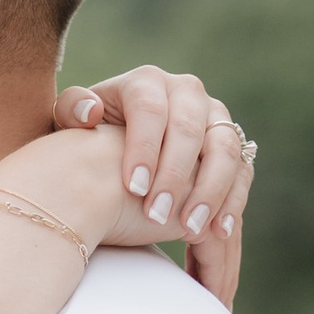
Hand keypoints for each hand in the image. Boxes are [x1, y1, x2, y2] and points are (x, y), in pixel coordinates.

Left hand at [58, 63, 253, 307]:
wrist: (119, 141)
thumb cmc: (91, 133)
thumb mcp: (71, 120)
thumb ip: (71, 110)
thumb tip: (89, 111)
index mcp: (146, 83)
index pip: (149, 109)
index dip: (144, 147)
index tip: (133, 188)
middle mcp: (187, 93)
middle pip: (190, 129)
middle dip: (176, 175)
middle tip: (157, 217)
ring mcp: (214, 117)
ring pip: (225, 149)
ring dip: (211, 192)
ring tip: (190, 231)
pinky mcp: (233, 145)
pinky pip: (243, 172)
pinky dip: (233, 201)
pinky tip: (218, 231)